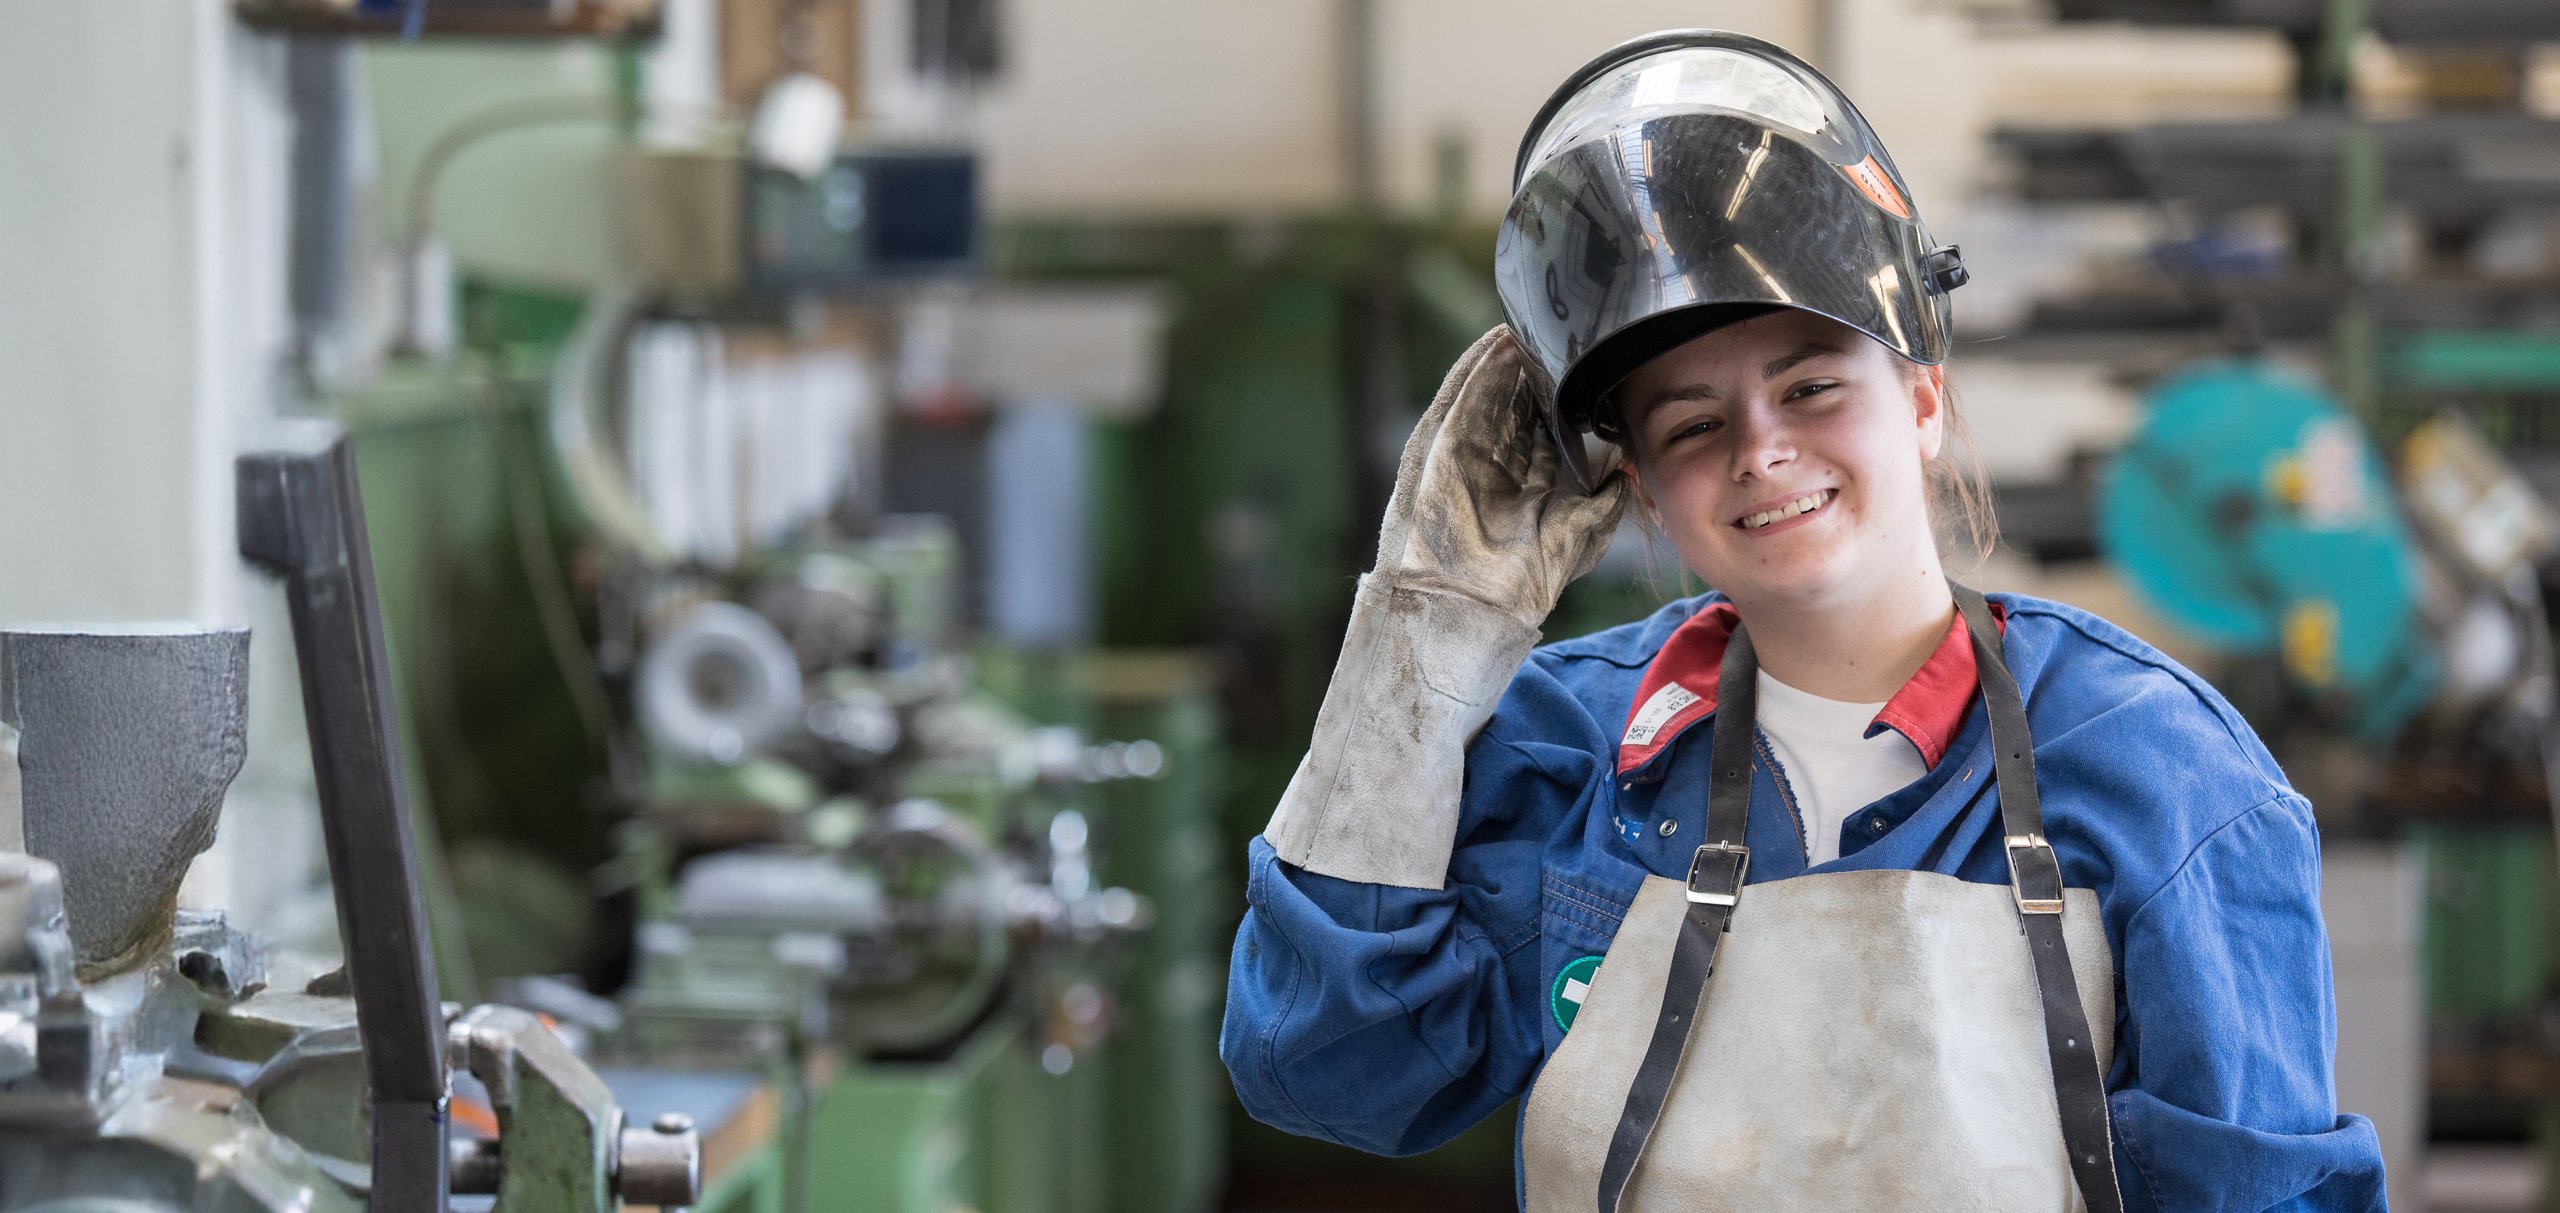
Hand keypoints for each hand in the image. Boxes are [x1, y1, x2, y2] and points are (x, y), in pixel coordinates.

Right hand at [1374, 326, 1631, 626]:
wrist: (1475, 602)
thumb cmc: (1527, 580)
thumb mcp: (1582, 536)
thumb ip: (1606, 505)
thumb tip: (1625, 474)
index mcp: (1528, 490)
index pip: (1546, 434)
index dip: (1563, 404)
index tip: (1585, 375)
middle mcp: (1497, 471)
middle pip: (1517, 410)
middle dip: (1535, 378)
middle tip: (1559, 342)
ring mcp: (1466, 459)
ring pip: (1490, 399)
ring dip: (1509, 366)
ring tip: (1532, 330)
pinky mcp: (1441, 450)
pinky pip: (1460, 401)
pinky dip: (1479, 372)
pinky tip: (1500, 344)